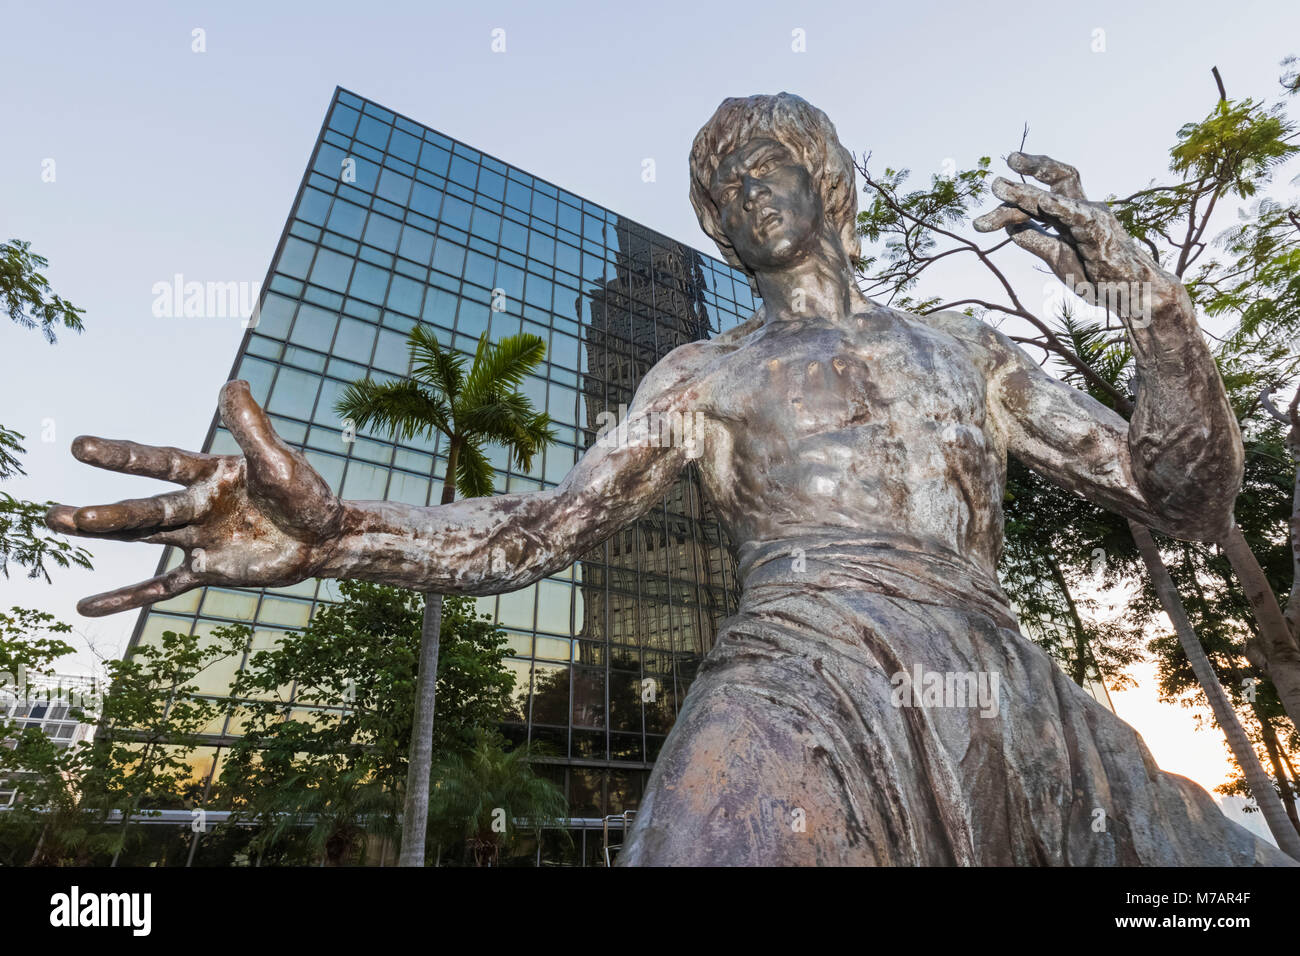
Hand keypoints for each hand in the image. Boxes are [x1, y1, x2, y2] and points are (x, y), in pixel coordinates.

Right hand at [47, 381, 343, 615]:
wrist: (325, 536)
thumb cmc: (306, 492)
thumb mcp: (280, 459)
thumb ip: (252, 426)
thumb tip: (233, 383)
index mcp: (210, 474)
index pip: (160, 462)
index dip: (123, 457)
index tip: (82, 447)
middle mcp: (198, 504)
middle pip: (144, 510)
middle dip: (104, 515)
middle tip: (57, 516)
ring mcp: (201, 538)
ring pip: (146, 538)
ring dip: (106, 536)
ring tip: (61, 526)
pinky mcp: (211, 569)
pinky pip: (163, 586)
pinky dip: (129, 597)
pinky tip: (89, 607)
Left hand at [973, 152, 1178, 319]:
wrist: (1134, 294)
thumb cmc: (1099, 276)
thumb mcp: (1058, 259)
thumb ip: (1037, 241)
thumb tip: (1010, 229)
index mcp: (1075, 213)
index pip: (1050, 189)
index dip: (1025, 183)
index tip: (997, 188)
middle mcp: (1085, 209)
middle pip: (1060, 177)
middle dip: (1031, 167)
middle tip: (996, 178)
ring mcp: (1094, 218)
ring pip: (1057, 198)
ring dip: (1026, 193)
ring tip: (1001, 189)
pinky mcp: (1101, 233)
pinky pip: (1079, 216)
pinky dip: (1060, 207)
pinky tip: (1043, 203)